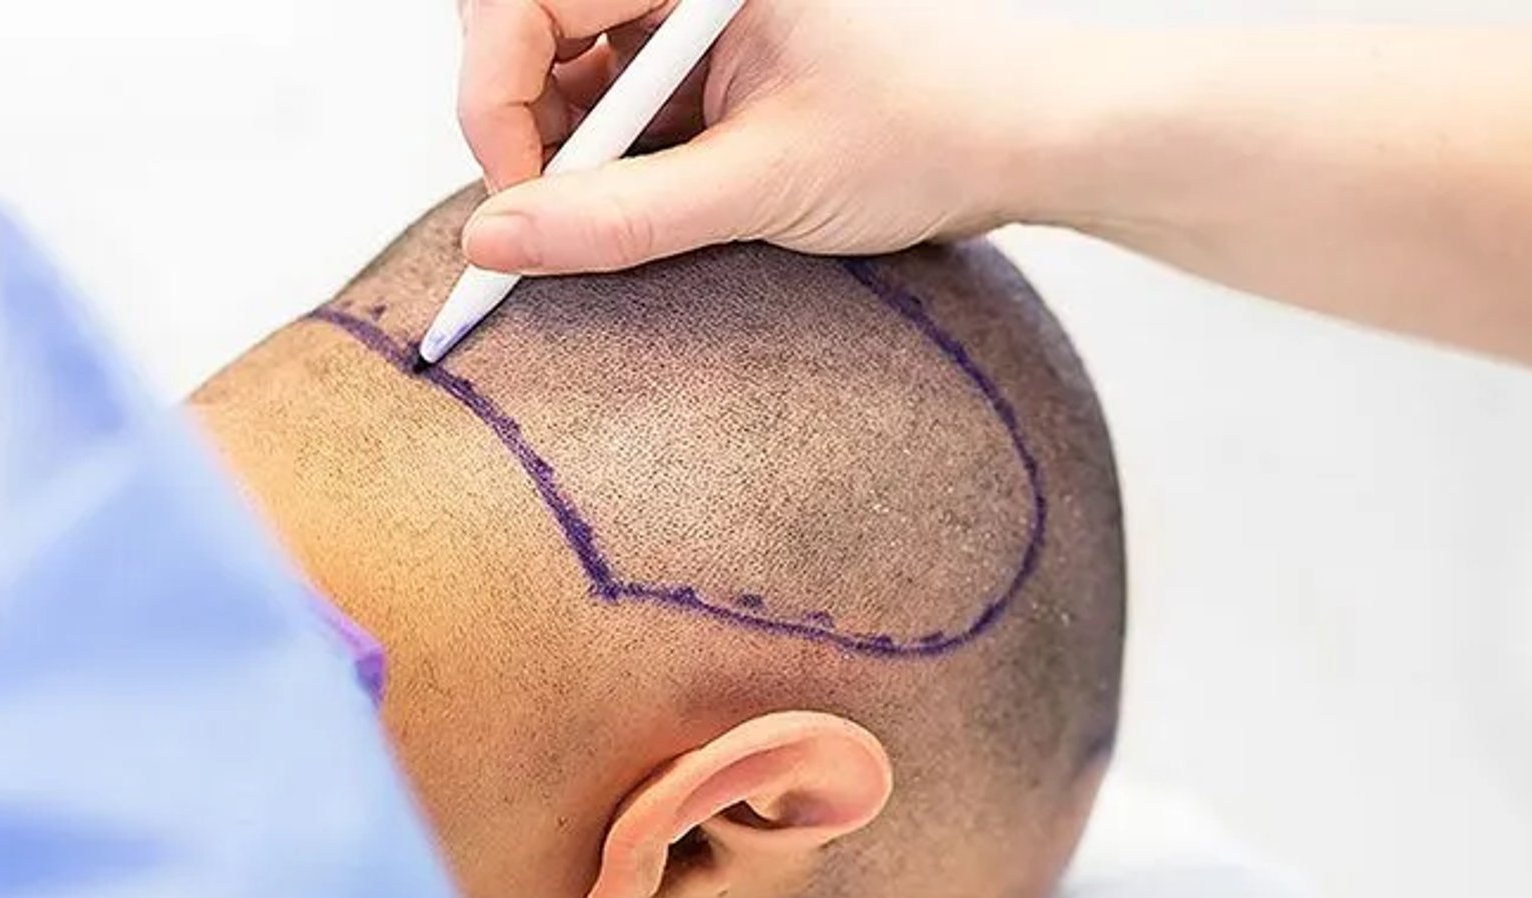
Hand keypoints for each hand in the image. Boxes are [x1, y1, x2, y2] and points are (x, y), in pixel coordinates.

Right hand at [454, 0, 1081, 273]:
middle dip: (522, 124)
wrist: (1035, 140)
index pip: (529, 3)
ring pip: (563, 68)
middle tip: (549, 214)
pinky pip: (614, 100)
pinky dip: (609, 161)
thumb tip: (498, 239)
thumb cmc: (937, 125)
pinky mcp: (706, 59)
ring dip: (566, 151)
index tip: (517, 202)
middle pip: (528, 25)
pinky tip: (646, 202)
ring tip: (617, 213)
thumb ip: (622, 216)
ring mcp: (694, 13)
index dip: (496, 101)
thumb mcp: (767, 183)